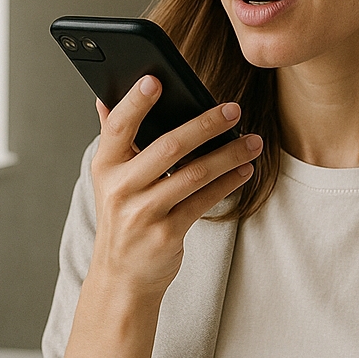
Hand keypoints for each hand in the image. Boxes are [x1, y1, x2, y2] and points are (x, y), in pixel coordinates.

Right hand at [87, 74, 261, 299]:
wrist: (122, 278)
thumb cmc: (122, 219)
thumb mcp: (110, 180)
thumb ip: (113, 139)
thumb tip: (104, 98)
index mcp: (105, 166)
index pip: (118, 125)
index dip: (136, 102)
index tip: (156, 79)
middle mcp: (120, 188)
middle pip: (167, 147)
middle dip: (205, 125)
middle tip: (233, 110)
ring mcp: (143, 213)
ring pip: (193, 174)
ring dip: (228, 154)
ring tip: (253, 141)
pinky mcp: (167, 234)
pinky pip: (203, 201)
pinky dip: (228, 182)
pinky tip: (245, 169)